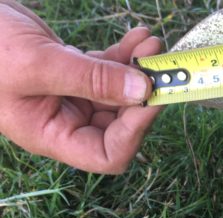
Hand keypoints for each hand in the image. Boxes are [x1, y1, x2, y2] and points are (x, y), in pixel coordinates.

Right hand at [0, 1, 161, 173]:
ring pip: (120, 93)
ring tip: (154, 42)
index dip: (134, 133)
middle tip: (163, 67)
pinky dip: (127, 55)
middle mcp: (66, 121)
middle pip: (121, 124)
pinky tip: (139, 37)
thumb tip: (143, 91)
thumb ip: (92, 80)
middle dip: (145, 96)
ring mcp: (72, 96)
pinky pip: (110, 70)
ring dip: (141, 70)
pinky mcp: (75, 72)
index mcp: (52, 135)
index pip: (107, 154)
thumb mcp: (38, 65)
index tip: (152, 99)